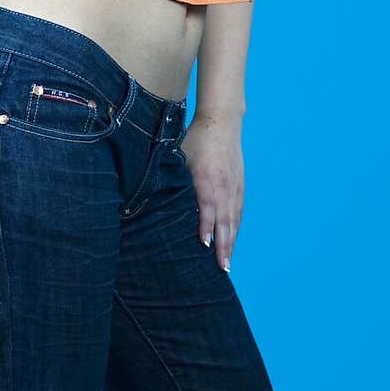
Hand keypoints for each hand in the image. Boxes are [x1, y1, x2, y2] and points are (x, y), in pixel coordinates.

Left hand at [180, 115, 244, 273]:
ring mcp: (234, 186)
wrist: (222, 121)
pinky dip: (235, 228)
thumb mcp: (179, 155)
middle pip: (224, 221)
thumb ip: (170, 177)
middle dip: (223, 246)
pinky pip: (238, 211)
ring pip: (233, 219)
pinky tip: (232, 240)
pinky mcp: (240, 185)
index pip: (208, 209)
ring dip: (231, 242)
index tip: (204, 246)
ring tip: (227, 263)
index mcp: (207, 179)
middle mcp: (224, 186)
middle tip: (221, 269)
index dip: (206, 228)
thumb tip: (150, 194)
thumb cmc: (196, 139)